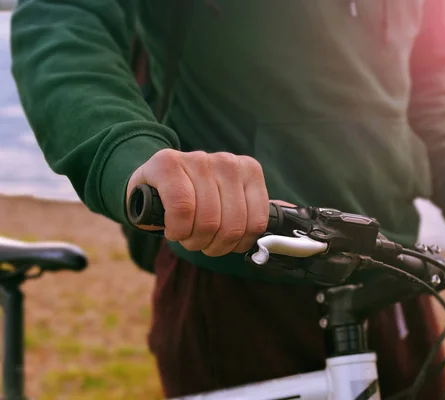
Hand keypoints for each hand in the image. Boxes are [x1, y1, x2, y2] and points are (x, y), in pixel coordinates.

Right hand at [127, 149, 277, 256]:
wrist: (150, 185)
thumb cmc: (194, 200)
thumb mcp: (229, 203)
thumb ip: (255, 210)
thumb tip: (290, 215)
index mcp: (249, 170)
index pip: (257, 223)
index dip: (239, 244)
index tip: (224, 243)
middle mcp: (227, 161)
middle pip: (232, 225)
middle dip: (213, 246)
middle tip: (200, 242)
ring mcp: (198, 159)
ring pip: (208, 220)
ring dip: (193, 240)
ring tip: (185, 235)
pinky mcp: (168, 163)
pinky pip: (182, 209)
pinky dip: (177, 229)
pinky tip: (172, 229)